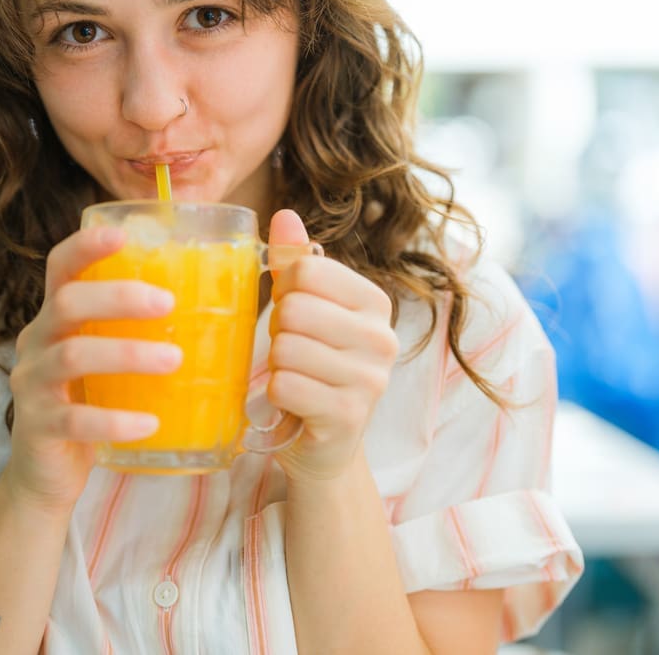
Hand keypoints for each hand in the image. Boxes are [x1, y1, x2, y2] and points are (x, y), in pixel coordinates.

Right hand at [0, 226, 180, 511]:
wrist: (48, 473)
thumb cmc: (95, 402)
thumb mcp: (109, 359)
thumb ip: (142, 332)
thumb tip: (225, 304)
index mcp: (57, 316)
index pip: (62, 266)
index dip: (87, 245)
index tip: (122, 236)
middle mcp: (37, 341)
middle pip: (67, 303)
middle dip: (118, 297)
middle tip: (169, 303)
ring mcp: (33, 384)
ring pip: (73, 357)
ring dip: (127, 354)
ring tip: (174, 359)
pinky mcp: (38, 427)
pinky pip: (76, 420)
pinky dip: (116, 420)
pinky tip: (151, 422)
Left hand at [265, 210, 398, 483]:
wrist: (323, 444)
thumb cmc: (312, 367)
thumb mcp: (305, 309)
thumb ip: (294, 262)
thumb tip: (284, 215)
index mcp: (374, 303)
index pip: (307, 271)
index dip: (286, 294)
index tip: (297, 320)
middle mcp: (383, 339)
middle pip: (295, 310)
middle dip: (279, 333)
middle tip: (293, 354)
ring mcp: (370, 380)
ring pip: (286, 349)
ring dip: (276, 366)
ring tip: (295, 377)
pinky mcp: (347, 415)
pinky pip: (284, 386)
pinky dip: (275, 394)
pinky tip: (293, 402)